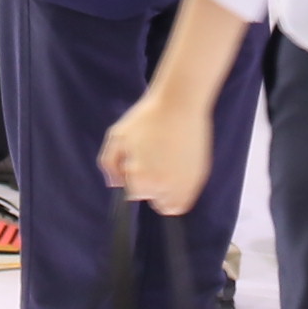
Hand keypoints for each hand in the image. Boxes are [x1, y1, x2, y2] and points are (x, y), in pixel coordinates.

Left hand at [97, 84, 212, 215]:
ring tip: (167, 165)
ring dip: (166, 192)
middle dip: (150, 184)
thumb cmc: (147, 118)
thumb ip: (109, 163)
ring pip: (170, 204)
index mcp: (140, 178)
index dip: (134, 177)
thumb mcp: (117, 136)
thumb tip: (116, 184)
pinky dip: (180, 192)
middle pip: (152, 198)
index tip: (139, 159)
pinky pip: (185, 201)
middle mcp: (162, 187)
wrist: (179, 104)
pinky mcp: (198, 179)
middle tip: (155, 158)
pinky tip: (177, 170)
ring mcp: (183, 185)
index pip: (134, 193)